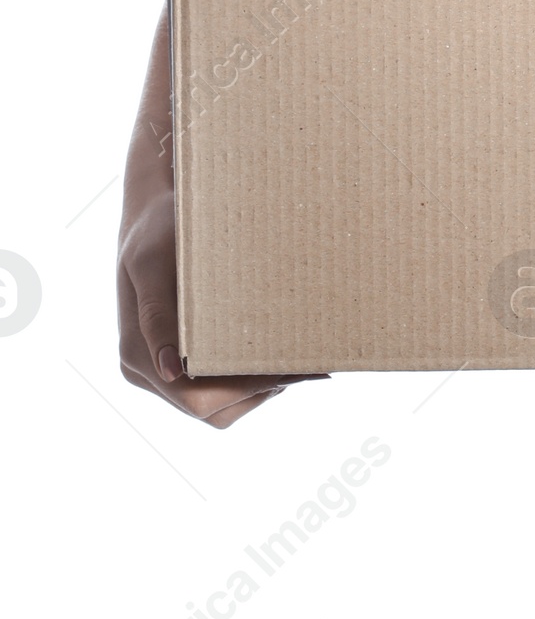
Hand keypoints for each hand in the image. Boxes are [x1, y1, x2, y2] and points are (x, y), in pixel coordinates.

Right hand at [117, 18, 323, 429]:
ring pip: (224, 404)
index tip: (294, 368)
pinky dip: (255, 375)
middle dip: (264, 389)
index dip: (249, 390)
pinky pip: (224, 385)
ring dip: (263, 386)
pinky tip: (284, 348)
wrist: (156, 209)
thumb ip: (160, 315)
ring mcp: (165, 369)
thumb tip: (172, 370)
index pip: (199, 399)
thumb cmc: (159, 228)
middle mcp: (148, 371)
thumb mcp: (155, 262)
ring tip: (303, 355)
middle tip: (311, 363)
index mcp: (138, 355)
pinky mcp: (184, 358)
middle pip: (216, 409)